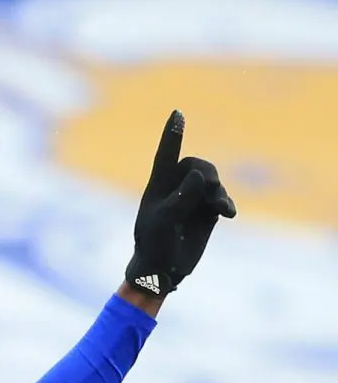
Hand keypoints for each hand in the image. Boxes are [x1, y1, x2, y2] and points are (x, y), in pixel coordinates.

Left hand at [125, 110, 235, 297]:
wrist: (163, 270)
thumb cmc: (154, 244)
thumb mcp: (164, 221)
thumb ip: (181, 197)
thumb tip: (200, 175)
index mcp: (158, 186)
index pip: (166, 155)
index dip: (173, 135)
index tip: (177, 113)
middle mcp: (176, 188)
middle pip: (196, 165)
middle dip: (206, 172)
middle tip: (210, 184)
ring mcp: (193, 199)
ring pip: (211, 181)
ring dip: (216, 191)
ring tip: (218, 206)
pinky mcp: (207, 211)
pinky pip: (221, 199)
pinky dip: (225, 203)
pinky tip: (228, 213)